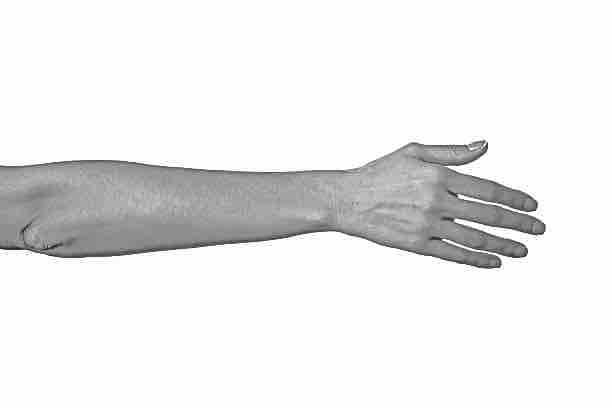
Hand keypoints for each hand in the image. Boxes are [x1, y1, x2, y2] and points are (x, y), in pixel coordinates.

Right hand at [333, 141, 544, 267]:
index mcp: (438, 176)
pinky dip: (476, 260)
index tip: (532, 206)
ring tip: (522, 250)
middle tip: (538, 229)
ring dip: (503, 245)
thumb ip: (451, 151)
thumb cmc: (378, 173)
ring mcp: (426, 226)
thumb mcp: (414, 151)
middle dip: (518, 224)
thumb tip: (484, 146)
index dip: (514, 198)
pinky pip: (452, 255)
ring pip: (474, 238)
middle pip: (488, 215)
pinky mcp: (416, 245)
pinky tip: (493, 262)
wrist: (346, 200)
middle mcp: (436, 201)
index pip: (487, 188)